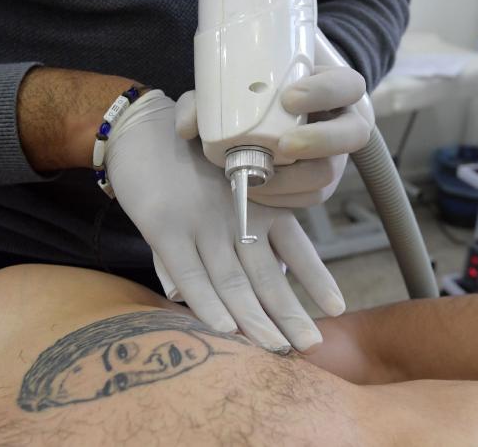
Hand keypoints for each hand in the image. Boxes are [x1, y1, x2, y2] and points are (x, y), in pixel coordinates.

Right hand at [105, 90, 345, 352]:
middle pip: (268, 275)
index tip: (336, 309)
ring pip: (234, 282)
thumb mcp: (223, 195)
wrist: (141, 128)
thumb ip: (234, 238)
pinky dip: (208, 304)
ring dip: (255, 320)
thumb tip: (235, 293)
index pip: (296, 247)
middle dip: (290, 314)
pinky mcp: (165, 227)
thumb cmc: (187, 164)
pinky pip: (190, 275)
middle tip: (311, 345)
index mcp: (259, 206)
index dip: (316, 279)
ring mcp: (202, 224)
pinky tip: (227, 330)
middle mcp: (237, 217)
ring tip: (278, 348)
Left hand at [175, 65, 371, 207]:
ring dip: (294, 180)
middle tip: (284, 145)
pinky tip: (258, 192)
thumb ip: (208, 98)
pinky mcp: (323, 184)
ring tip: (258, 178)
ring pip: (330, 173)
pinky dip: (284, 198)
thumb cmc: (261, 88)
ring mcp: (337, 156)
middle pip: (354, 135)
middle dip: (320, 141)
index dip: (324, 92)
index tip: (289, 97)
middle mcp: (345, 122)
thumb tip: (187, 128)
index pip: (347, 85)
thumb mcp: (240, 79)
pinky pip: (312, 197)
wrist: (270, 113)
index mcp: (336, 86)